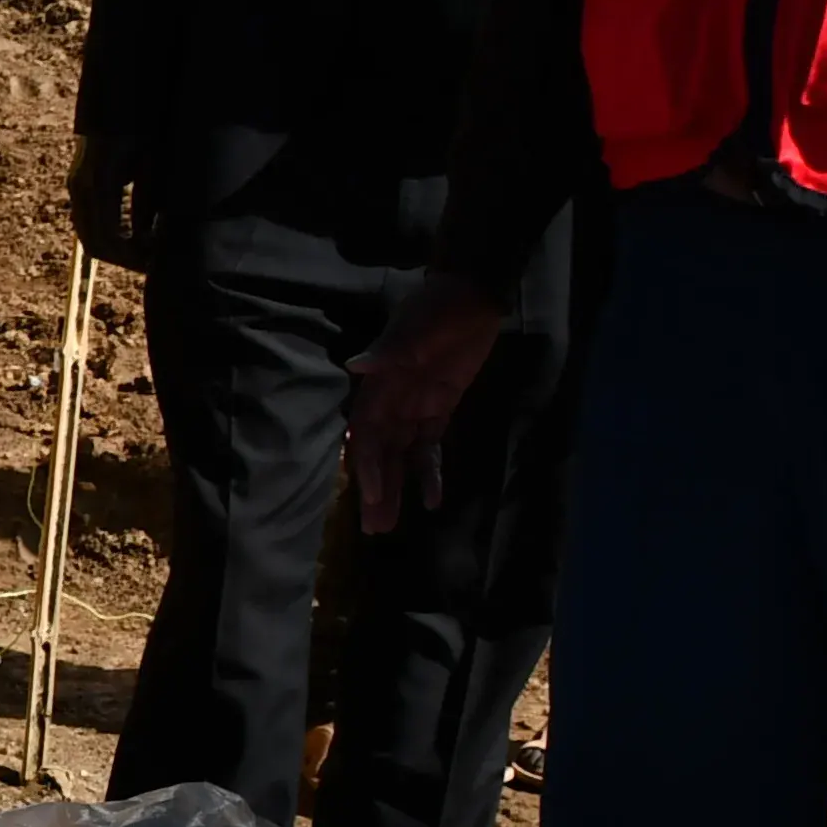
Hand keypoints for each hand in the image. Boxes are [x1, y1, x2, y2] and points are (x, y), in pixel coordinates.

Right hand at [67, 135, 155, 268]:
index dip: (131, 258)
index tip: (155, 264)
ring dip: (116, 248)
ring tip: (147, 249)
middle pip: (94, 244)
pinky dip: (108, 234)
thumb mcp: (151, 162)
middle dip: (124, 259)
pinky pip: (88, 220)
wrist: (118, 94)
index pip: (107, 241)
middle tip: (154, 263)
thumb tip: (148, 236)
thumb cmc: (142, 123)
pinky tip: (135, 232)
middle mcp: (81, 187)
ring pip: (88, 235)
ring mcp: (77, 184)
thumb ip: (148, 199)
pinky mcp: (80, 181)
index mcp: (99, 184)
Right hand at [343, 272, 508, 532]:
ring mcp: (415, 408)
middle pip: (381, 455)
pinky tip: (432, 501)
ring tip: (389, 526)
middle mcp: (392, 402)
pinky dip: (430, 474)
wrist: (470, 297)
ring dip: (396, 489)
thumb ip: (389, 351)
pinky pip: (430, 449)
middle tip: (374, 529)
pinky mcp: (440, 410)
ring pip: (401, 458)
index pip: (368, 434)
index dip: (367, 466)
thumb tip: (355, 367)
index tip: (371, 495)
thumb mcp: (415, 328)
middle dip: (377, 490)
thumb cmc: (437, 309)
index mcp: (380, 386)